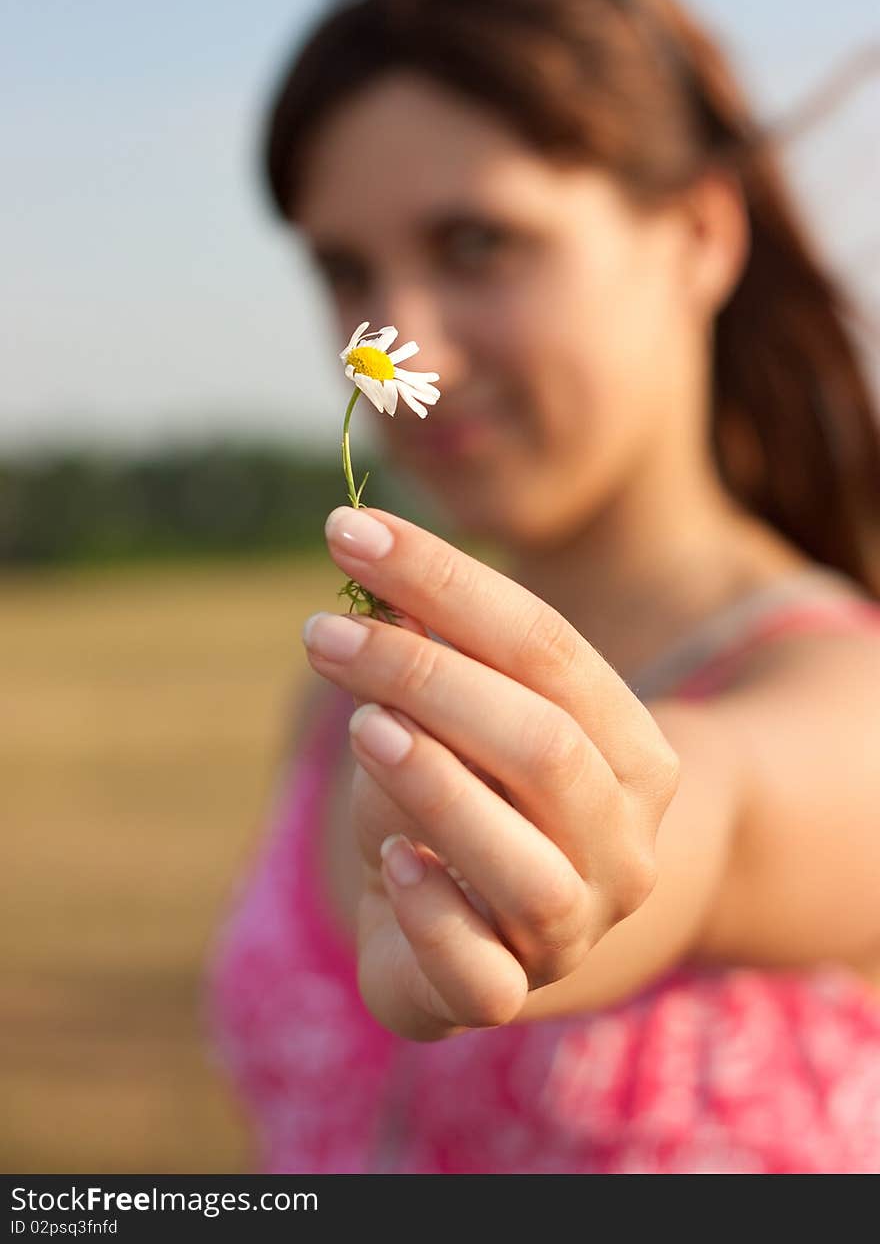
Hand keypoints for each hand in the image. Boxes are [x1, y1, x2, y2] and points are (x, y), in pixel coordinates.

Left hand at [302, 505, 679, 1040]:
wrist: (504, 925)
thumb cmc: (479, 792)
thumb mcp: (457, 712)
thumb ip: (431, 648)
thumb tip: (376, 561)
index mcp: (631, 750)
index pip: (547, 647)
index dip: (448, 583)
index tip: (349, 532)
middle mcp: (624, 841)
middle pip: (543, 745)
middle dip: (427, 675)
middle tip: (324, 633)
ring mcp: (576, 927)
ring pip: (526, 866)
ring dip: (437, 785)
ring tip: (361, 725)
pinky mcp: (507, 995)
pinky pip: (481, 974)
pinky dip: (433, 911)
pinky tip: (389, 863)